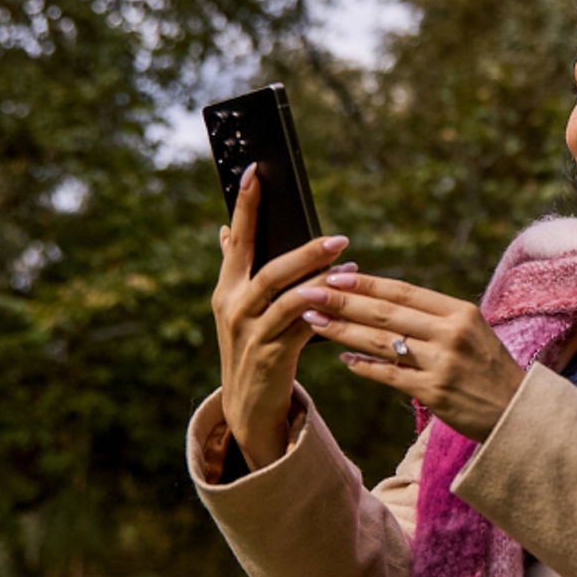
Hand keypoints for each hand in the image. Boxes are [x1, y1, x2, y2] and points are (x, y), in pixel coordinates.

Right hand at [211, 163, 350, 468]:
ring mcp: (251, 333)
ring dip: (320, 282)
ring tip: (350, 266)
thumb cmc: (252, 346)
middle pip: (269, 271)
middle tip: (339, 238)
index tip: (255, 172)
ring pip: (287, 300)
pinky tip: (346, 300)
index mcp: (225, 290)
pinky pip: (302, 329)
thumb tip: (226, 230)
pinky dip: (325, 313)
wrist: (247, 405)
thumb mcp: (237, 309)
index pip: (236, 241)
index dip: (245, 207)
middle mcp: (233, 308)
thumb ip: (236, 270)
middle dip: (305, 252)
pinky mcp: (272, 356)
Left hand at [294, 272, 524, 441]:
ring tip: (313, 321)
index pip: (404, 292)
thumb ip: (435, 317)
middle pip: (386, 313)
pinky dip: (364, 366)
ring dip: (342, 331)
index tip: (334, 276)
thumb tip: (385, 301)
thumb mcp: (473, 332)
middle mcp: (451, 334)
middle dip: (342, 302)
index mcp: (460, 312)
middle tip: (307, 293)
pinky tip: (344, 358)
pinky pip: (389, 375)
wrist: (518, 412)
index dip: (366, 284)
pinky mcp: (435, 392)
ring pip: (381, 342)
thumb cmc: (490, 370)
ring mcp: (442, 364)